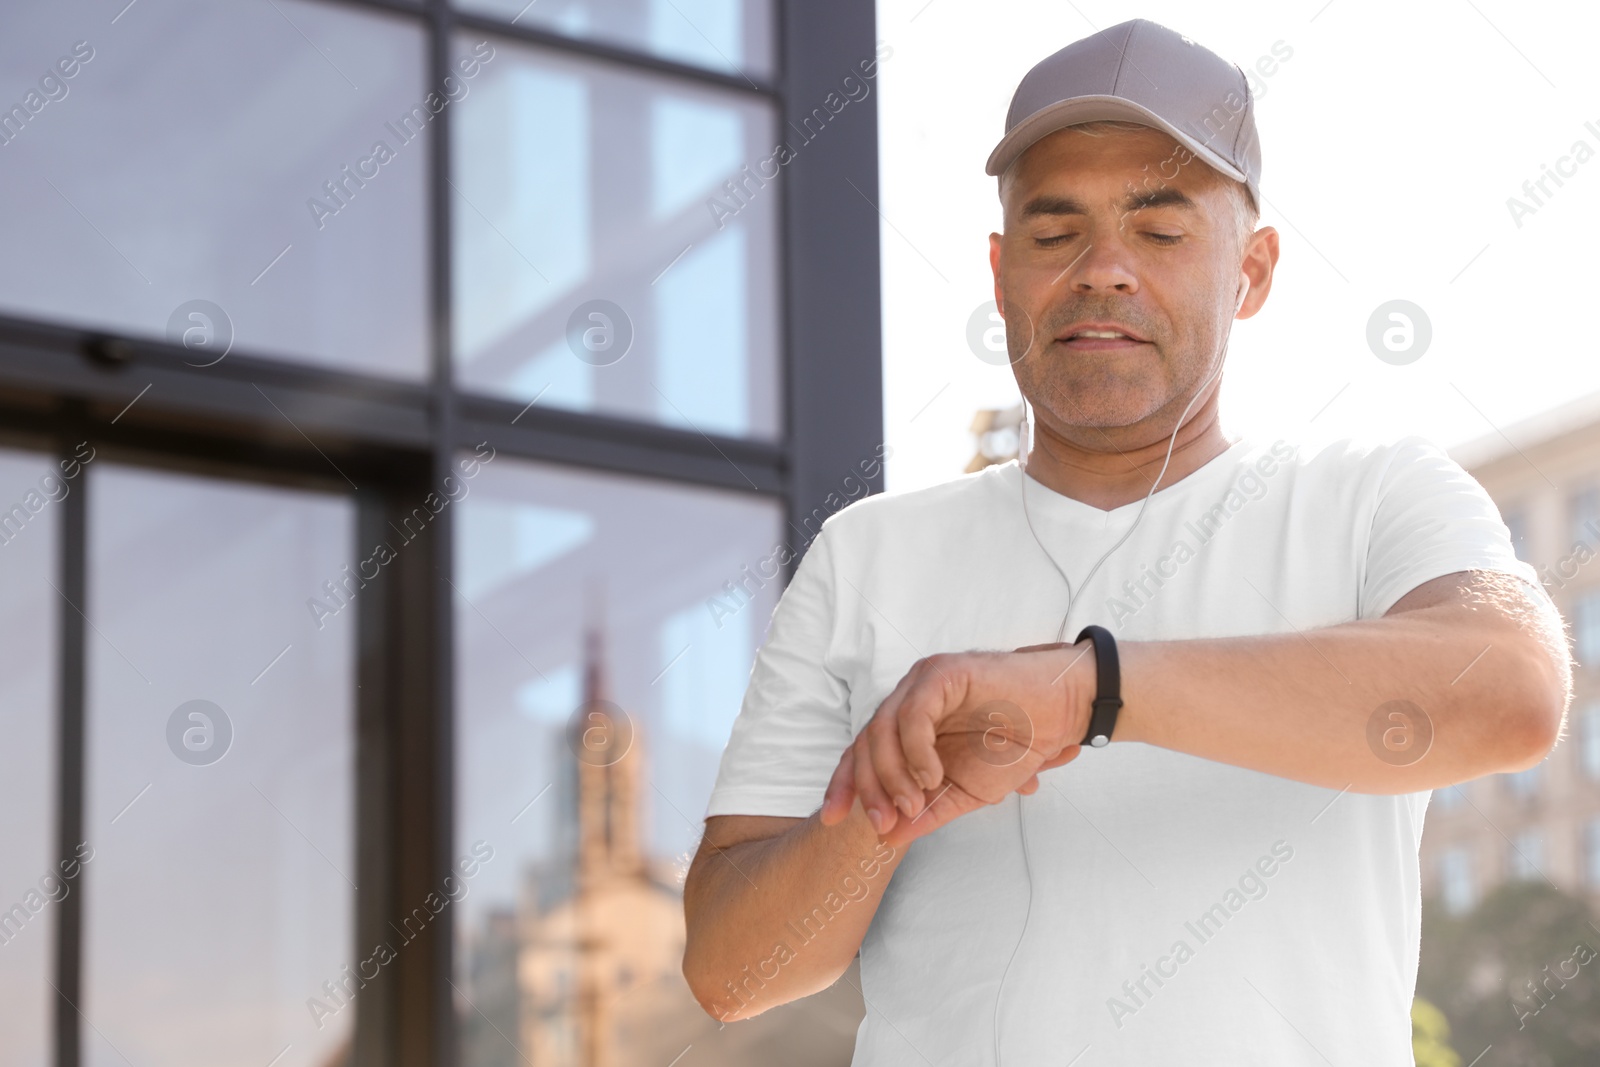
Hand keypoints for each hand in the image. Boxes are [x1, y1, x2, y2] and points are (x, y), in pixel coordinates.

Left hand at [819, 641, 1096, 848]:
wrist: (1062, 715)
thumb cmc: (1017, 747)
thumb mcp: (967, 793)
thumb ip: (929, 812)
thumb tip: (887, 838)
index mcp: (909, 726)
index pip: (862, 753)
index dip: (844, 784)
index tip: (832, 819)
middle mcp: (908, 700)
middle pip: (866, 743)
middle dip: (868, 787)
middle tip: (884, 821)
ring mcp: (923, 684)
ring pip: (882, 728)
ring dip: (892, 774)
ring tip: (914, 802)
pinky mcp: (943, 674)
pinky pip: (913, 714)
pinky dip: (915, 750)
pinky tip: (931, 775)